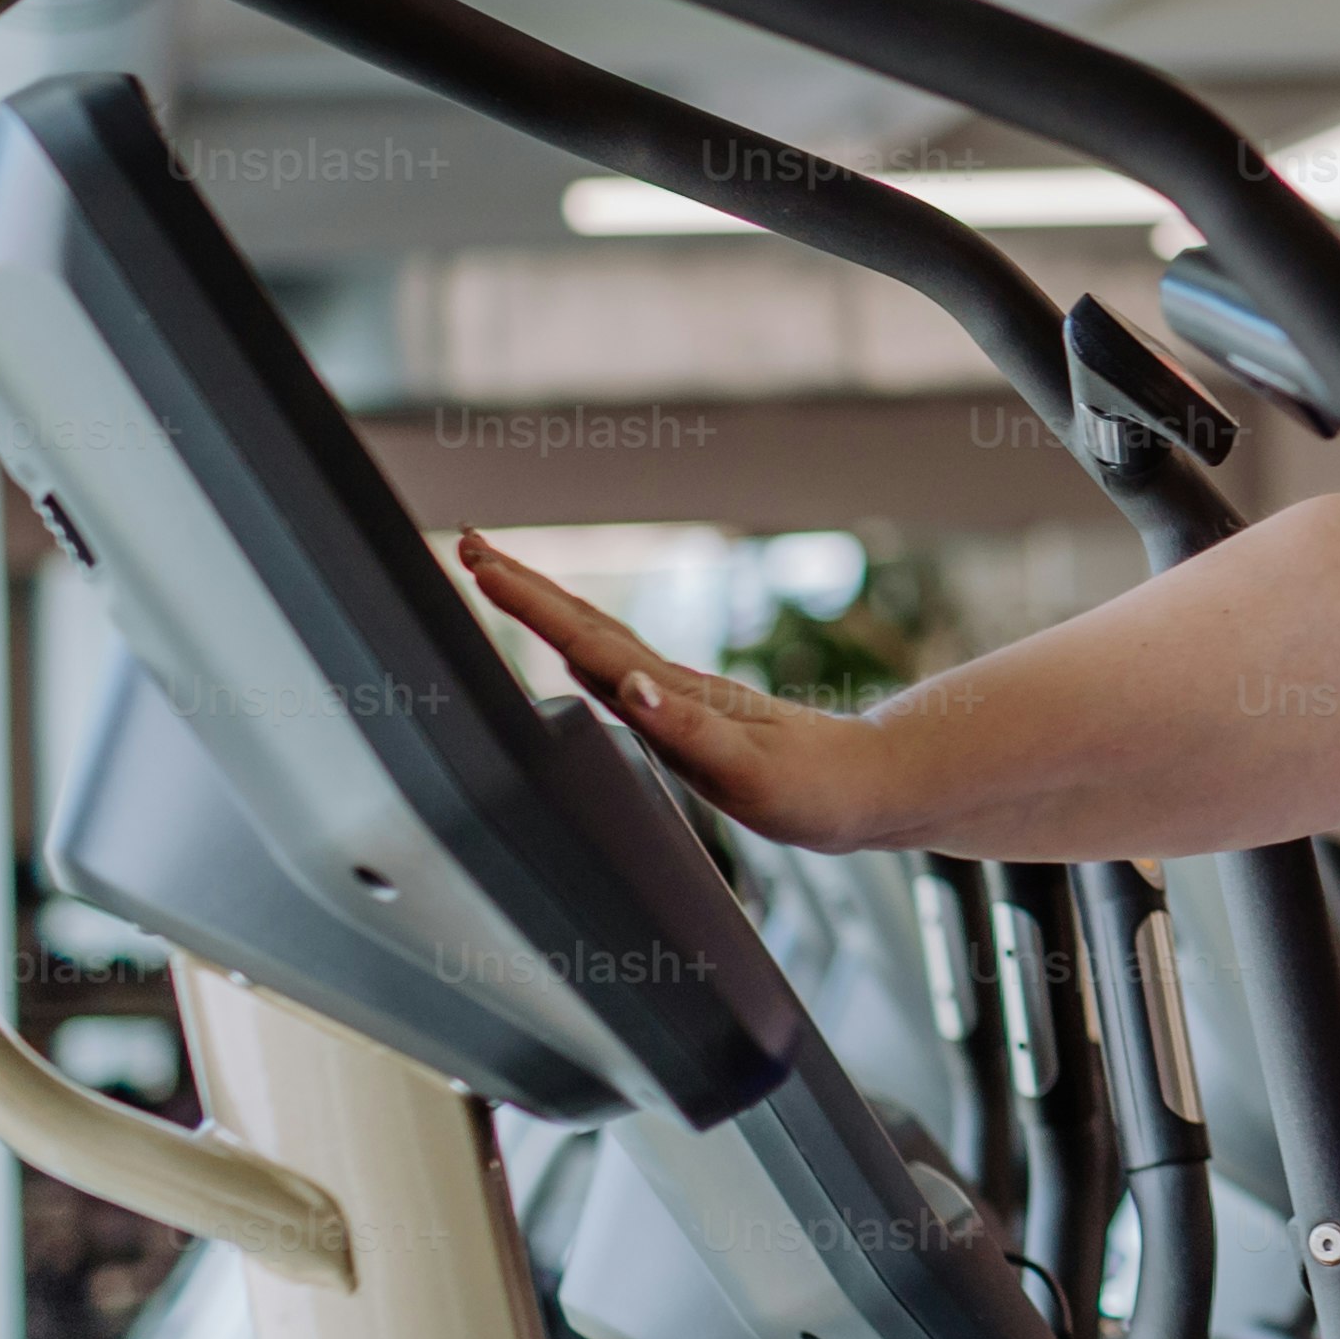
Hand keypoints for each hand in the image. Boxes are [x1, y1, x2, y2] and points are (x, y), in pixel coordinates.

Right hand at [460, 532, 903, 850]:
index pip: (587, 639)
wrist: (871, 793)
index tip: (481, 564)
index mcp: (673, 697)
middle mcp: (672, 695)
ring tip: (497, 576)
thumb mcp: (749, 766)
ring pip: (603, 647)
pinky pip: (633, 686)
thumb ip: (686, 729)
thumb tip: (632, 685)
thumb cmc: (814, 786)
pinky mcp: (700, 728)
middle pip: (586, 630)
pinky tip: (577, 657)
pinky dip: (595, 664)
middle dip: (525, 591)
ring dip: (548, 613)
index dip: (531, 604)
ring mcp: (683, 707)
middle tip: (467, 545)